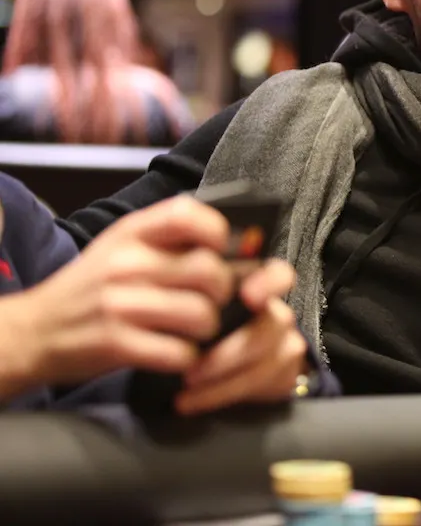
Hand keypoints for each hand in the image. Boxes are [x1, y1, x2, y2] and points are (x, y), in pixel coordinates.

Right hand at [16, 197, 232, 388]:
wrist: (32, 331)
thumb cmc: (92, 288)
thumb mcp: (121, 248)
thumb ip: (169, 240)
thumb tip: (237, 243)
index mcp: (131, 233)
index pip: (186, 214)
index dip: (216, 232)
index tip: (222, 251)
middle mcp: (126, 264)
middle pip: (209, 270)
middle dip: (224, 291)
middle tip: (215, 301)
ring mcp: (120, 304)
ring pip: (202, 314)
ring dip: (209, 328)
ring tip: (195, 330)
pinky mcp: (116, 343)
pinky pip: (180, 352)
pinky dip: (188, 357)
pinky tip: (177, 352)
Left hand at [176, 259, 305, 414]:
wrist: (210, 368)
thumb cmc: (193, 330)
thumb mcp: (190, 305)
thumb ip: (189, 290)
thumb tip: (178, 267)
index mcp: (256, 290)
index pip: (278, 276)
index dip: (270, 284)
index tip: (249, 297)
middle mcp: (277, 315)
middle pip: (272, 327)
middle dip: (230, 354)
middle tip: (190, 372)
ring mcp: (285, 346)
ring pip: (267, 363)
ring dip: (222, 383)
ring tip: (184, 392)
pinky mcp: (285, 376)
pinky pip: (263, 387)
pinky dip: (223, 397)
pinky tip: (191, 402)